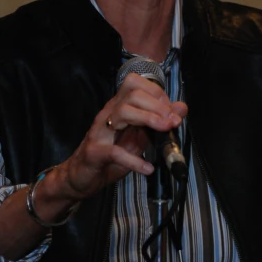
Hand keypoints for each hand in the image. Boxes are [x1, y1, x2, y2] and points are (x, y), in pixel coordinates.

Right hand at [56, 72, 186, 200]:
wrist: (81, 176)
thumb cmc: (110, 155)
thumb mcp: (138, 138)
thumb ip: (156, 123)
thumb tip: (181, 108)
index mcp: (118, 107)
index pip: (136, 84)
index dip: (158, 94)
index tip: (173, 111)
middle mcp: (109, 114)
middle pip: (132, 94)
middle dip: (157, 105)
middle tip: (173, 122)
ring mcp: (100, 131)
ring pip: (123, 112)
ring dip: (148, 119)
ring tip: (165, 131)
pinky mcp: (95, 152)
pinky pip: (115, 152)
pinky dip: (134, 160)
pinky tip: (148, 168)